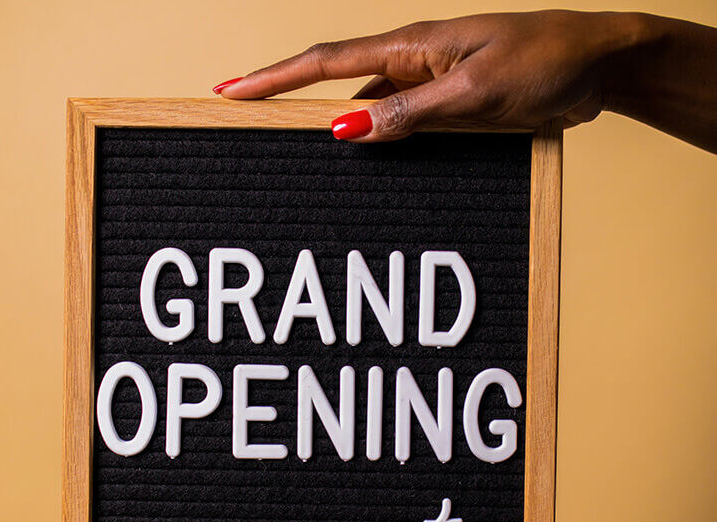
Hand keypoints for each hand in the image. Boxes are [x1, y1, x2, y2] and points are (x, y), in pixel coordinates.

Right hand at [216, 10, 640, 139]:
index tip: (230, 92)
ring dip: (332, 130)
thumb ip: (410, 113)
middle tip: (243, 120)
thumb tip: (345, 129)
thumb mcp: (475, 92)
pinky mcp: (446, 107)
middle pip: (333, 84)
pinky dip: (376, 143)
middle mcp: (412, 63)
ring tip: (294, 155)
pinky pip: (397, 125)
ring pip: (365, 110)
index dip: (274, 79)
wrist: (600, 64)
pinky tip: (367, 165)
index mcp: (412, 47)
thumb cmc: (547, 61)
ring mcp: (428, 85)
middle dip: (285, 100)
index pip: (325, 63)